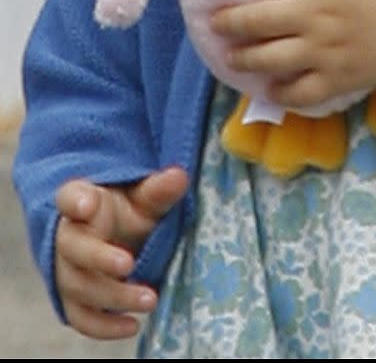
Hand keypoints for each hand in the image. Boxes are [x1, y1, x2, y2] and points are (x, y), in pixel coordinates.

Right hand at [54, 165, 187, 338]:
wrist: (115, 237)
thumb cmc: (127, 212)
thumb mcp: (144, 198)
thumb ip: (159, 190)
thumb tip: (179, 176)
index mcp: (83, 200)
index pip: (70, 196)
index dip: (76, 201)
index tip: (87, 205)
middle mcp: (68, 236)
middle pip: (73, 248)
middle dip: (99, 258)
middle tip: (129, 264)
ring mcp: (67, 271)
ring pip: (79, 287)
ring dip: (113, 296)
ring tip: (150, 299)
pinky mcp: (74, 300)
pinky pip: (82, 318)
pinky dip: (104, 327)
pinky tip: (133, 325)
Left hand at [211, 0, 375, 110]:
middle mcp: (314, 16)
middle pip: (259, 19)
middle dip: (230, 21)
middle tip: (214, 20)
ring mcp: (324, 51)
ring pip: (272, 58)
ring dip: (246, 58)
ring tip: (231, 56)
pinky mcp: (339, 79)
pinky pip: (302, 91)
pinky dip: (283, 93)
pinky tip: (272, 90)